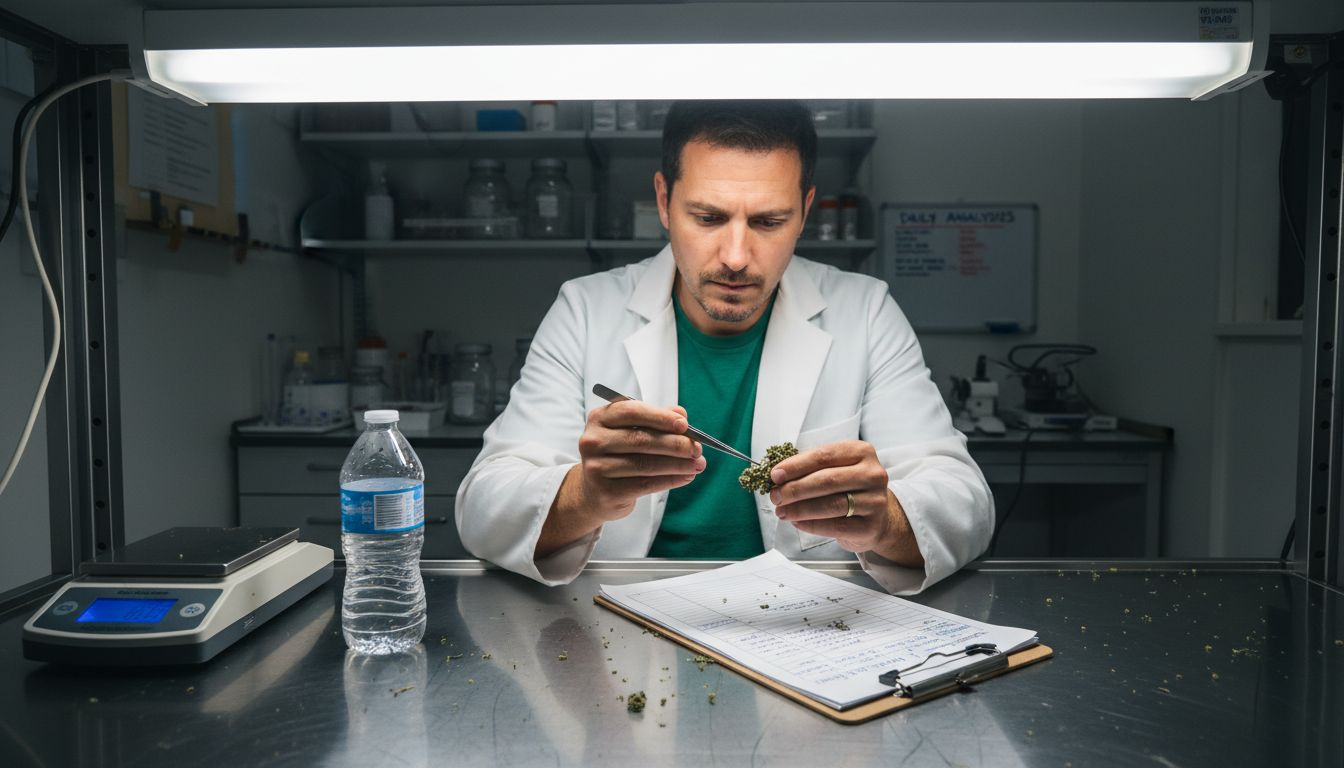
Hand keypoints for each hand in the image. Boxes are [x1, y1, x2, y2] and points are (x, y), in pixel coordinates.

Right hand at [575, 400, 704, 521]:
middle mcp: (593, 441)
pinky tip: (686, 477)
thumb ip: (656, 420)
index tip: (685, 425)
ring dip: (678, 464)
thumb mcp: (632, 432)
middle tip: (698, 448)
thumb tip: (682, 415)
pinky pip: (645, 484)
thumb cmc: (618, 455)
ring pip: (646, 464)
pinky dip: (671, 480)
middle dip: (675, 443)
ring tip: (698, 464)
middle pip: (641, 439)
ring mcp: (596, 467)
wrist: (593, 492)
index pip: (632, 412)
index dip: (660, 417)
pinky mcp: (606, 491)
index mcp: (599, 418)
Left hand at [768, 440, 922, 565]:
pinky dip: (811, 525)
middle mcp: (873, 474)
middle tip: (775, 496)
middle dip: (795, 489)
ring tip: (781, 511)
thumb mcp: (835, 469)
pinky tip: (797, 522)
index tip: (775, 475)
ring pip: (830, 504)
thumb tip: (778, 477)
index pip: (824, 455)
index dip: (796, 465)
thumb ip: (810, 469)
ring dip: (799, 509)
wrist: (878, 519)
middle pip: (826, 480)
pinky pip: (835, 526)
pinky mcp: (871, 526)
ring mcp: (875, 501)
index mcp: (862, 452)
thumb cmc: (849, 489)